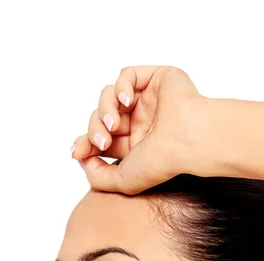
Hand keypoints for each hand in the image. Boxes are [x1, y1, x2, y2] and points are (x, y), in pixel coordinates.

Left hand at [72, 65, 213, 194]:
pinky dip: (121, 87)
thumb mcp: (122, 181)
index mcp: (135, 144)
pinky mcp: (156, 79)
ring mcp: (148, 100)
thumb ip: (97, 177)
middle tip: (103, 140)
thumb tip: (83, 159)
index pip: (101, 139)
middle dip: (94, 129)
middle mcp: (141, 122)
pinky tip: (127, 102)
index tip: (77, 152)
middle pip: (101, 117)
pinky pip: (126, 75)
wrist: (187, 140)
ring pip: (109, 96)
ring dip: (105, 109)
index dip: (85, 143)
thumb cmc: (162, 162)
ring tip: (114, 124)